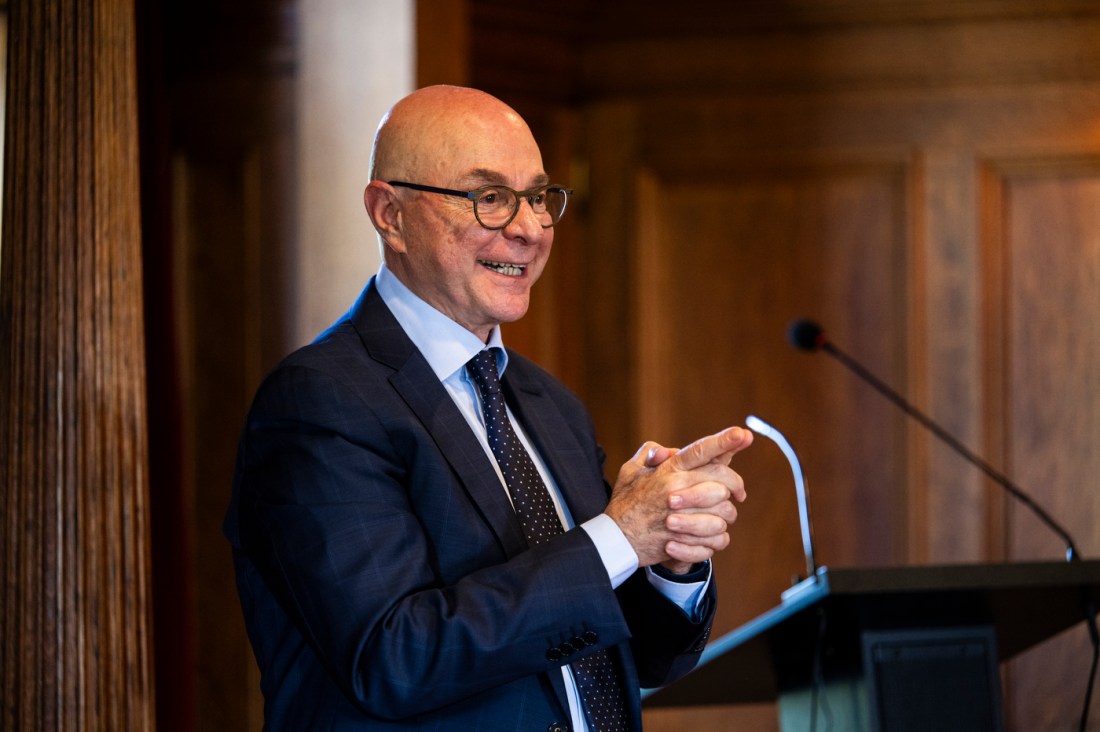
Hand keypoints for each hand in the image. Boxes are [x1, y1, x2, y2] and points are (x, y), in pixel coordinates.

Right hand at [605, 426, 751, 571]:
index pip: (701, 451)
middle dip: (736, 484)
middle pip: (722, 479)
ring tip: (721, 516)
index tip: (744, 434)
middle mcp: (677, 490)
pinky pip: (719, 538)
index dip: (724, 441)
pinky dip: (718, 538)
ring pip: (725, 511)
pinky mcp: (686, 540)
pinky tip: (710, 536)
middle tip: (739, 492)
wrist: (614, 541)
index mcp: (668, 471)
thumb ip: (650, 453)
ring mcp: (683, 516)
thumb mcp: (631, 471)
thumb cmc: (624, 504)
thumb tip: (672, 450)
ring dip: (727, 514)